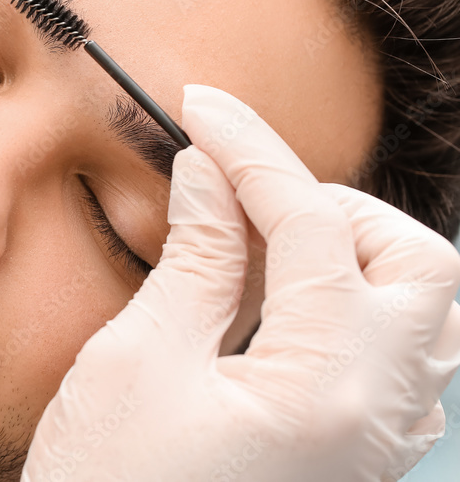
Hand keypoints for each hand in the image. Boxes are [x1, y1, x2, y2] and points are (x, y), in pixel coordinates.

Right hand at [21, 85, 459, 481]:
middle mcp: (377, 416)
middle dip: (334, 205)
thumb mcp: (141, 361)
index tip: (202, 110)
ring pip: (415, 313)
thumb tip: (208, 176)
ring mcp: (369, 442)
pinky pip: (386, 357)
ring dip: (346, 254)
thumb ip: (197, 260)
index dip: (251, 150)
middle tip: (243, 195)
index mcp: (330, 387)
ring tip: (259, 241)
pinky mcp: (345, 457)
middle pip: (415, 265)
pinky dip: (340, 305)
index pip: (315, 223)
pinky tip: (271, 303)